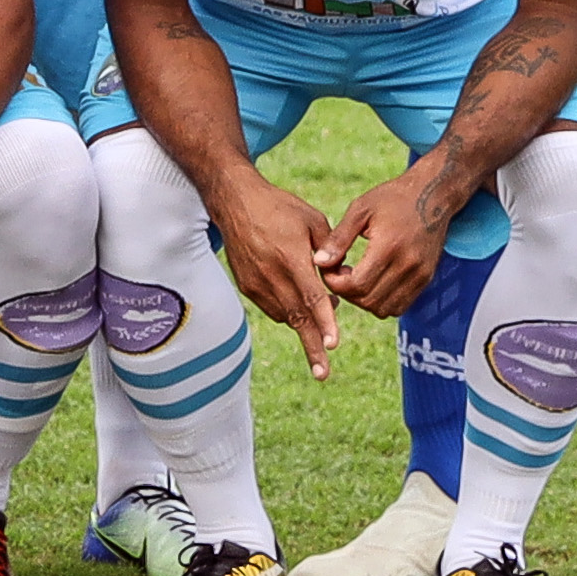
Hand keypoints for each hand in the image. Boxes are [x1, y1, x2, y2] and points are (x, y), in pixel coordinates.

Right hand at [208, 175, 344, 377]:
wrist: (235, 201)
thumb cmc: (280, 208)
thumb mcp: (313, 221)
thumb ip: (330, 251)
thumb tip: (341, 279)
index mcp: (290, 257)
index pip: (311, 297)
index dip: (325, 322)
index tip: (334, 345)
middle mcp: (271, 274)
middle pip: (297, 318)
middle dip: (312, 347)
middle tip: (323, 374)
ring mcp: (256, 282)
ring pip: (287, 315)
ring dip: (306, 323)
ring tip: (323, 314)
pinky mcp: (247, 286)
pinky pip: (273, 308)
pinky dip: (289, 311)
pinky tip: (299, 298)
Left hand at [319, 166, 456, 319]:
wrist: (432, 195)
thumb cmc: (391, 198)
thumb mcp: (360, 209)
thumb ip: (339, 238)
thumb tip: (318, 262)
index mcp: (389, 247)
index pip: (357, 285)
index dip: (335, 282)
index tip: (327, 267)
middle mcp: (408, 266)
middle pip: (368, 301)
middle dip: (346, 292)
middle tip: (338, 272)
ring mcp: (420, 276)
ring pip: (384, 309)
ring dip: (363, 300)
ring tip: (355, 276)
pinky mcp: (426, 279)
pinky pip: (400, 306)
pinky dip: (381, 302)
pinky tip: (372, 280)